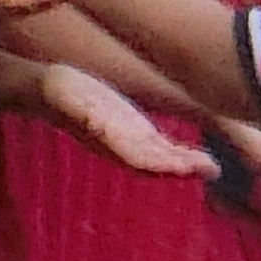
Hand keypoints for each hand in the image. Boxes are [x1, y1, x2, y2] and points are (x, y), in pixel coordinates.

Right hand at [41, 60, 214, 178]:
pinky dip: (177, 153)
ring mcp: (126, 139)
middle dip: (181, 167)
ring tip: (210, 167)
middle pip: (155, 163)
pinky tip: (196, 156)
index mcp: (106, 139)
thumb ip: (80, 109)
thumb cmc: (56, 94)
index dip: (163, 166)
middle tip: (210, 168)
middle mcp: (119, 145)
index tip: (185, 168)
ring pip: (160, 158)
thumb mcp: (68, 99)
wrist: (49, 91)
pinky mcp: (132, 130)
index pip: (139, 160)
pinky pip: (159, 146)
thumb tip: (88, 119)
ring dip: (184, 164)